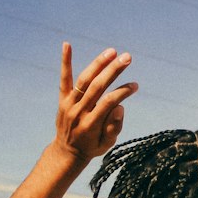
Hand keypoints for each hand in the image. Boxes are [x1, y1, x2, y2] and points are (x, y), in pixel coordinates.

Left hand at [56, 44, 136, 165]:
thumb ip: (114, 127)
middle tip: (128, 57)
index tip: (135, 86)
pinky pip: (64, 79)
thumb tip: (120, 106)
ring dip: (98, 64)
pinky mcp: (63, 99)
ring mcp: (69, 104)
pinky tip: (66, 44)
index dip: (123, 92)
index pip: (108, 102)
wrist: (67, 152)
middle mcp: (78, 112)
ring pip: (84, 80)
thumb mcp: (107, 145)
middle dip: (113, 71)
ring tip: (112, 51)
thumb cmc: (92, 147)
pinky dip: (66, 62)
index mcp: (90, 125)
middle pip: (97, 87)